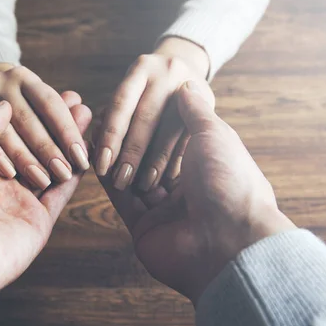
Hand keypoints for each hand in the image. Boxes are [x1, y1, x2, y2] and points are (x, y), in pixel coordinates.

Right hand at [0, 63, 89, 189]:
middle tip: (65, 172)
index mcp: (24, 77)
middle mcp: (1, 85)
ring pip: (6, 134)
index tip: (81, 157)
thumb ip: (62, 111)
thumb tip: (83, 111)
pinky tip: (12, 174)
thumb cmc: (22, 102)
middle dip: (48, 150)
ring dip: (26, 159)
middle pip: (28, 121)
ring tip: (44, 180)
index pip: (51, 105)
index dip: (68, 132)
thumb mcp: (39, 100)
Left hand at [0, 97, 91, 324]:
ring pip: (51, 167)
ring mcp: (17, 204)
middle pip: (33, 148)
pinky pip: (60, 194)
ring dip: (70, 143)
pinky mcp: (36, 223)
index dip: (30, 114)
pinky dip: (76, 173)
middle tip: (77, 101)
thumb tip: (5, 106)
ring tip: (88, 116)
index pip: (9, 134)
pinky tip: (88, 149)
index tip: (50, 93)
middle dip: (55, 125)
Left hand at [94, 37, 214, 191]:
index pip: (121, 105)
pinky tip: (167, 180)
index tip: (101, 167)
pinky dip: (176, 160)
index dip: (111, 138)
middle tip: (121, 182)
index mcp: (141, 68)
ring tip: (145, 186)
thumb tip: (96, 149)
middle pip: (146, 118)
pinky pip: (189, 137)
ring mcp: (190, 86)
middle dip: (132, 153)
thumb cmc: (146, 90)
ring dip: (157, 162)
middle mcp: (167, 72)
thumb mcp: (130, 92)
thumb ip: (113, 115)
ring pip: (170, 130)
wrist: (188, 67)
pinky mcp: (209, 103)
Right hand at [99, 82, 295, 304]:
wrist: (229, 238)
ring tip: (95, 135)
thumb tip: (186, 86)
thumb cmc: (229, 181)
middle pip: (149, 159)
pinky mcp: (144, 228)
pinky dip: (108, 179)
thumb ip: (194, 111)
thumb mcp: (215, 135)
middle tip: (105, 120)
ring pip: (132, 179)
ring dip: (114, 158)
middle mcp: (186, 189)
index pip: (171, 138)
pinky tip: (95, 158)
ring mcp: (164, 210)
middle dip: (127, 141)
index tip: (133, 104)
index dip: (151, 122)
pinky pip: (122, 200)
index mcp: (206, 166)